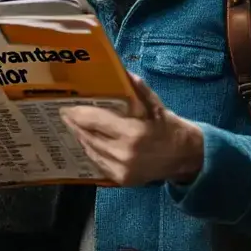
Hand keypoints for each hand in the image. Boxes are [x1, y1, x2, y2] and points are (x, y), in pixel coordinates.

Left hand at [60, 73, 203, 186]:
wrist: (186, 157)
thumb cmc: (169, 127)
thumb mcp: (155, 104)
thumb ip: (137, 89)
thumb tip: (121, 70)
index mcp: (132, 133)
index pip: (94, 121)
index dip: (76, 113)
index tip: (65, 106)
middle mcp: (124, 153)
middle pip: (88, 136)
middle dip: (74, 124)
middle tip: (64, 113)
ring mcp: (122, 169)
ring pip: (90, 150)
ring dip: (80, 136)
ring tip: (72, 125)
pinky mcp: (122, 180)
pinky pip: (98, 162)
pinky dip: (91, 150)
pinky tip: (86, 140)